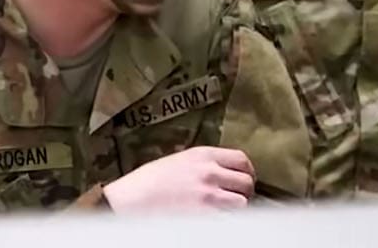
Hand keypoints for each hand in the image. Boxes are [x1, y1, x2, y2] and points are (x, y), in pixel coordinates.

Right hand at [102, 147, 253, 210]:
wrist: (130, 200)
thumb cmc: (147, 182)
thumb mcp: (177, 160)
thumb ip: (202, 163)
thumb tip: (223, 172)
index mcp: (202, 155)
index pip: (242, 159)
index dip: (247, 172)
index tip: (244, 180)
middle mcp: (209, 172)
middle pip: (247, 182)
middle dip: (244, 193)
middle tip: (235, 199)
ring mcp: (209, 196)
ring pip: (242, 204)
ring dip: (236, 210)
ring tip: (224, 212)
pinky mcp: (205, 216)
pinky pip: (230, 221)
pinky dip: (226, 222)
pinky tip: (215, 221)